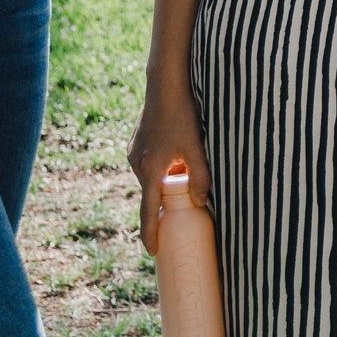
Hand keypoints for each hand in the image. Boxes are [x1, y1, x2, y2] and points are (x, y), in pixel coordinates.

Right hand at [129, 80, 208, 257]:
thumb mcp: (196, 147)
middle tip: (184, 208)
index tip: (153, 252)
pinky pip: (150, 163)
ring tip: (186, 166)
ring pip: (153, 177)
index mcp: (149, 170)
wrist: (165, 83)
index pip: (148, 212)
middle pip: (153, 193)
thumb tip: (201, 203)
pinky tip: (178, 151)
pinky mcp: (138, 142)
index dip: (151, 234)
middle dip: (166, 202)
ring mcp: (135, 152)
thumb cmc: (182, 114)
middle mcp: (137, 164)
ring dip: (167, 180)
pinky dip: (163, 167)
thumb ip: (200, 177)